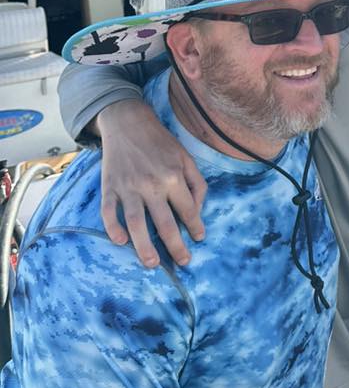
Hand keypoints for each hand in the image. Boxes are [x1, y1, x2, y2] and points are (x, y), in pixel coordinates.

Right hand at [98, 99, 206, 267]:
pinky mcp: (110, 187)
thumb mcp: (186, 157)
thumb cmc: (161, 143)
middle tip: (182, 261)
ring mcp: (129, 187)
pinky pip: (109, 212)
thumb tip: (198, 210)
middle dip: (175, 246)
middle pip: (165, 223)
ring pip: (137, 223)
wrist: (128, 124)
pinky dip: (113, 228)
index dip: (195, 226)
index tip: (199, 239)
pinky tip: (120, 242)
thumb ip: (197, 183)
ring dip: (144, 247)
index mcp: (174, 176)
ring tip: (152, 264)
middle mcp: (152, 184)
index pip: (188, 209)